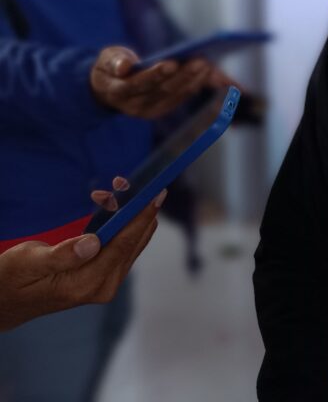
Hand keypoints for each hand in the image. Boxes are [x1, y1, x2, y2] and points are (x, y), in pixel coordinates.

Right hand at [0, 189, 163, 331]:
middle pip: (134, 240)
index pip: (124, 245)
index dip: (141, 217)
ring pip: (131, 239)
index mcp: (86, 284)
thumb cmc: (11, 279)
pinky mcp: (105, 274)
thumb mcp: (27, 263)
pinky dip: (119, 221)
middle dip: (134, 208)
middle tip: (120, 182)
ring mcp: (106, 282)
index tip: (156, 193)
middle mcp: (103, 286)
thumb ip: (61, 255)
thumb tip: (93, 243)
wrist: (4, 301)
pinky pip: (122, 243)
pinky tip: (104, 204)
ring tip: (104, 192)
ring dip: (125, 213)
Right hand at [90, 46, 233, 118]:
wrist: (108, 88)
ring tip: (206, 66)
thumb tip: (124, 66)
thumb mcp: (106, 60)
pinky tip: (205, 75)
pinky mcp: (160, 110)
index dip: (155, 74)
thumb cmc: (110, 67)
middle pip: (161, 91)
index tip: (172, 63)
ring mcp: (148, 110)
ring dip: (193, 81)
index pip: (138, 84)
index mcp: (116, 92)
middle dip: (182, 76)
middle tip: (200, 62)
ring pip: (174, 96)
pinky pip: (179, 99)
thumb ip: (114, 61)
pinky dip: (193, 86)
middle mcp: (133, 106)